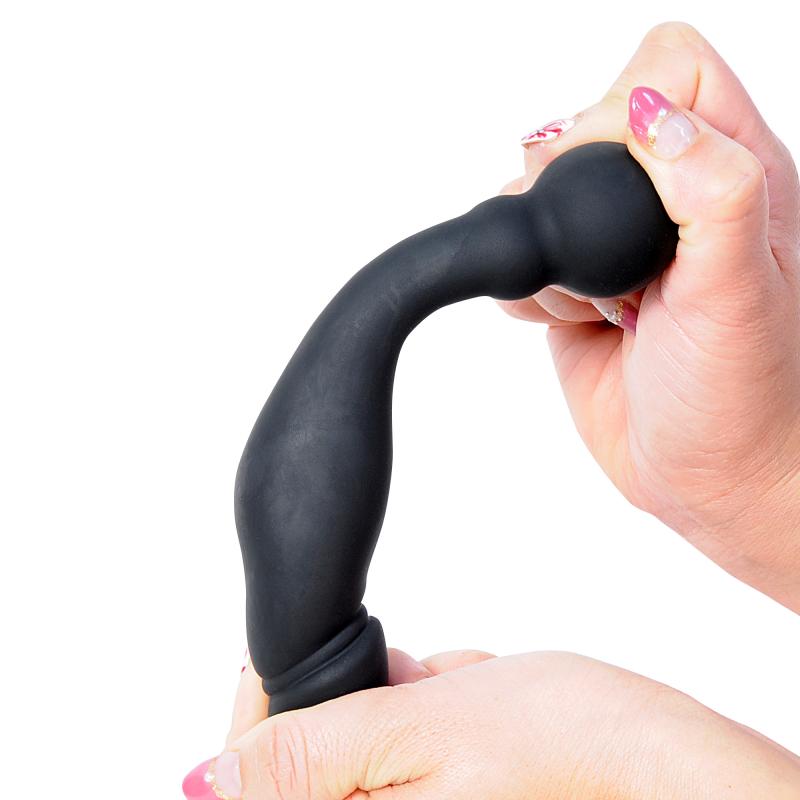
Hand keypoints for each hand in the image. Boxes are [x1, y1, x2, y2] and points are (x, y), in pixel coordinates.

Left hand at [184, 648, 799, 798]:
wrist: (644, 750)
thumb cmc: (555, 742)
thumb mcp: (416, 731)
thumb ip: (307, 757)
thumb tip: (211, 778)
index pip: (255, 789)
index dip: (252, 719)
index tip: (272, 662)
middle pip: (304, 766)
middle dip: (339, 704)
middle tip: (396, 675)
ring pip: (349, 745)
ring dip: (383, 700)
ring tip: (440, 686)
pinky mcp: (435, 798)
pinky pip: (389, 747)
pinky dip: (411, 707)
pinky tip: (452, 695)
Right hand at [501, 22, 799, 610]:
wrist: (713, 480)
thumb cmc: (749, 400)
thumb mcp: (740, 291)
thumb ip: (711, 191)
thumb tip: (651, 116)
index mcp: (734, 176)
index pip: (669, 72)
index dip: (622, 110)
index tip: (607, 182)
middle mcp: (673, 203)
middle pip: (588, 130)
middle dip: (570, 190)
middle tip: (600, 258)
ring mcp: (619, 248)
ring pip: (543, 196)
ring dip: (548, 250)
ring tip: (596, 308)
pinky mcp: (578, 292)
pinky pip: (523, 259)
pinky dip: (522, 286)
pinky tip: (563, 321)